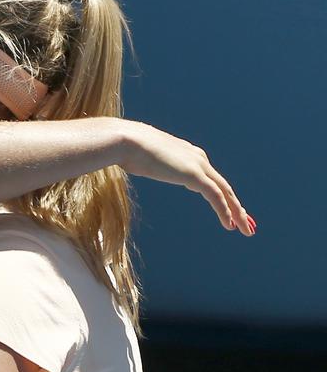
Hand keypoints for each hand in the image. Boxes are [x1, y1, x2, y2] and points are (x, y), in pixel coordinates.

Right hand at [119, 120, 254, 234]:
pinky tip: (229, 225)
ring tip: (245, 230)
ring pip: (225, 193)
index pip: (211, 179)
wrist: (128, 141)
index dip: (222, 196)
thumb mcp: (142, 159)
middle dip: (236, 206)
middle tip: (245, 223)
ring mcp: (198, 166)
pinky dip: (224, 211)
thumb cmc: (127, 149)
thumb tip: (135, 162)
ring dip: (237, 212)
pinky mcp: (194, 175)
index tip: (228, 211)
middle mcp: (199, 159)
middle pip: (223, 187)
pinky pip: (216, 196)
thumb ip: (147, 162)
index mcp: (188, 155)